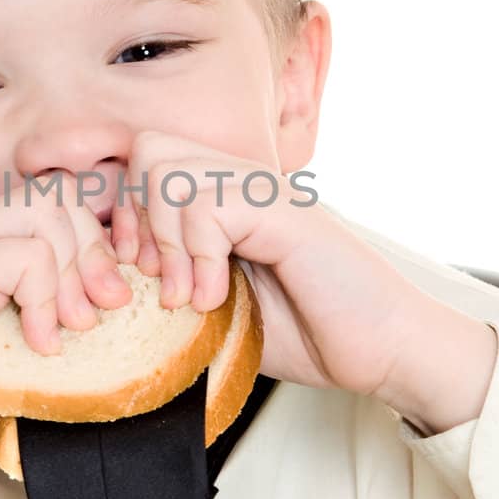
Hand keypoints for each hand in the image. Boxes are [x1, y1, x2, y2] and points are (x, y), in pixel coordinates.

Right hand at [0, 171, 131, 487]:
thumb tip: (115, 321)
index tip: (107, 301)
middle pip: (60, 197)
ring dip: (75, 275)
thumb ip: (52, 326)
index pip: (55, 204)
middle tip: (102, 312)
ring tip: (70, 331)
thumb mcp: (10, 355)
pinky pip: (29, 255)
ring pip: (50, 213)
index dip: (94, 245)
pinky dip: (48, 300)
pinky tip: (38, 344)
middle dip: (97, 253)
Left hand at [107, 130, 457, 400]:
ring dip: (165, 242)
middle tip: (156, 279)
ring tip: (187, 297)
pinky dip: (199, 258)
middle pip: (148, 149)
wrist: (385, 349)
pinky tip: (216, 298)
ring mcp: (265, 190)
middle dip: (136, 219)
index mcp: (225, 196)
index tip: (134, 273)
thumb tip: (113, 279)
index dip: (124, 214)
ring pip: (169, 170)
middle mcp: (243, 180)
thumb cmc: (310, 331)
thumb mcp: (219, 307)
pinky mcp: (284, 211)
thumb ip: (174, 279)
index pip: (145, 161)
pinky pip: (209, 205)